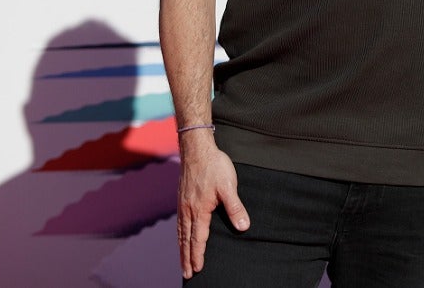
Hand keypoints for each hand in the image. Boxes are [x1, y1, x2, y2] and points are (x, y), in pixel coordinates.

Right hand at [177, 134, 248, 277]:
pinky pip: (179, 222)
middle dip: (187, 257)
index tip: (197, 268)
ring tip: (182, 262)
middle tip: (186, 274)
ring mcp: (183, 204)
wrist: (197, 149)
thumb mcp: (229, 186)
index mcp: (199, 210)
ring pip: (181, 232)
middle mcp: (188, 210)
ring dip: (182, 248)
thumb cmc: (215, 166)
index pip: (198, 238)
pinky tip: (181, 237)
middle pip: (186, 239)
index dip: (198, 254)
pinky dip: (180, 235)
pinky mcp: (182, 198)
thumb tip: (243, 227)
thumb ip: (235, 208)